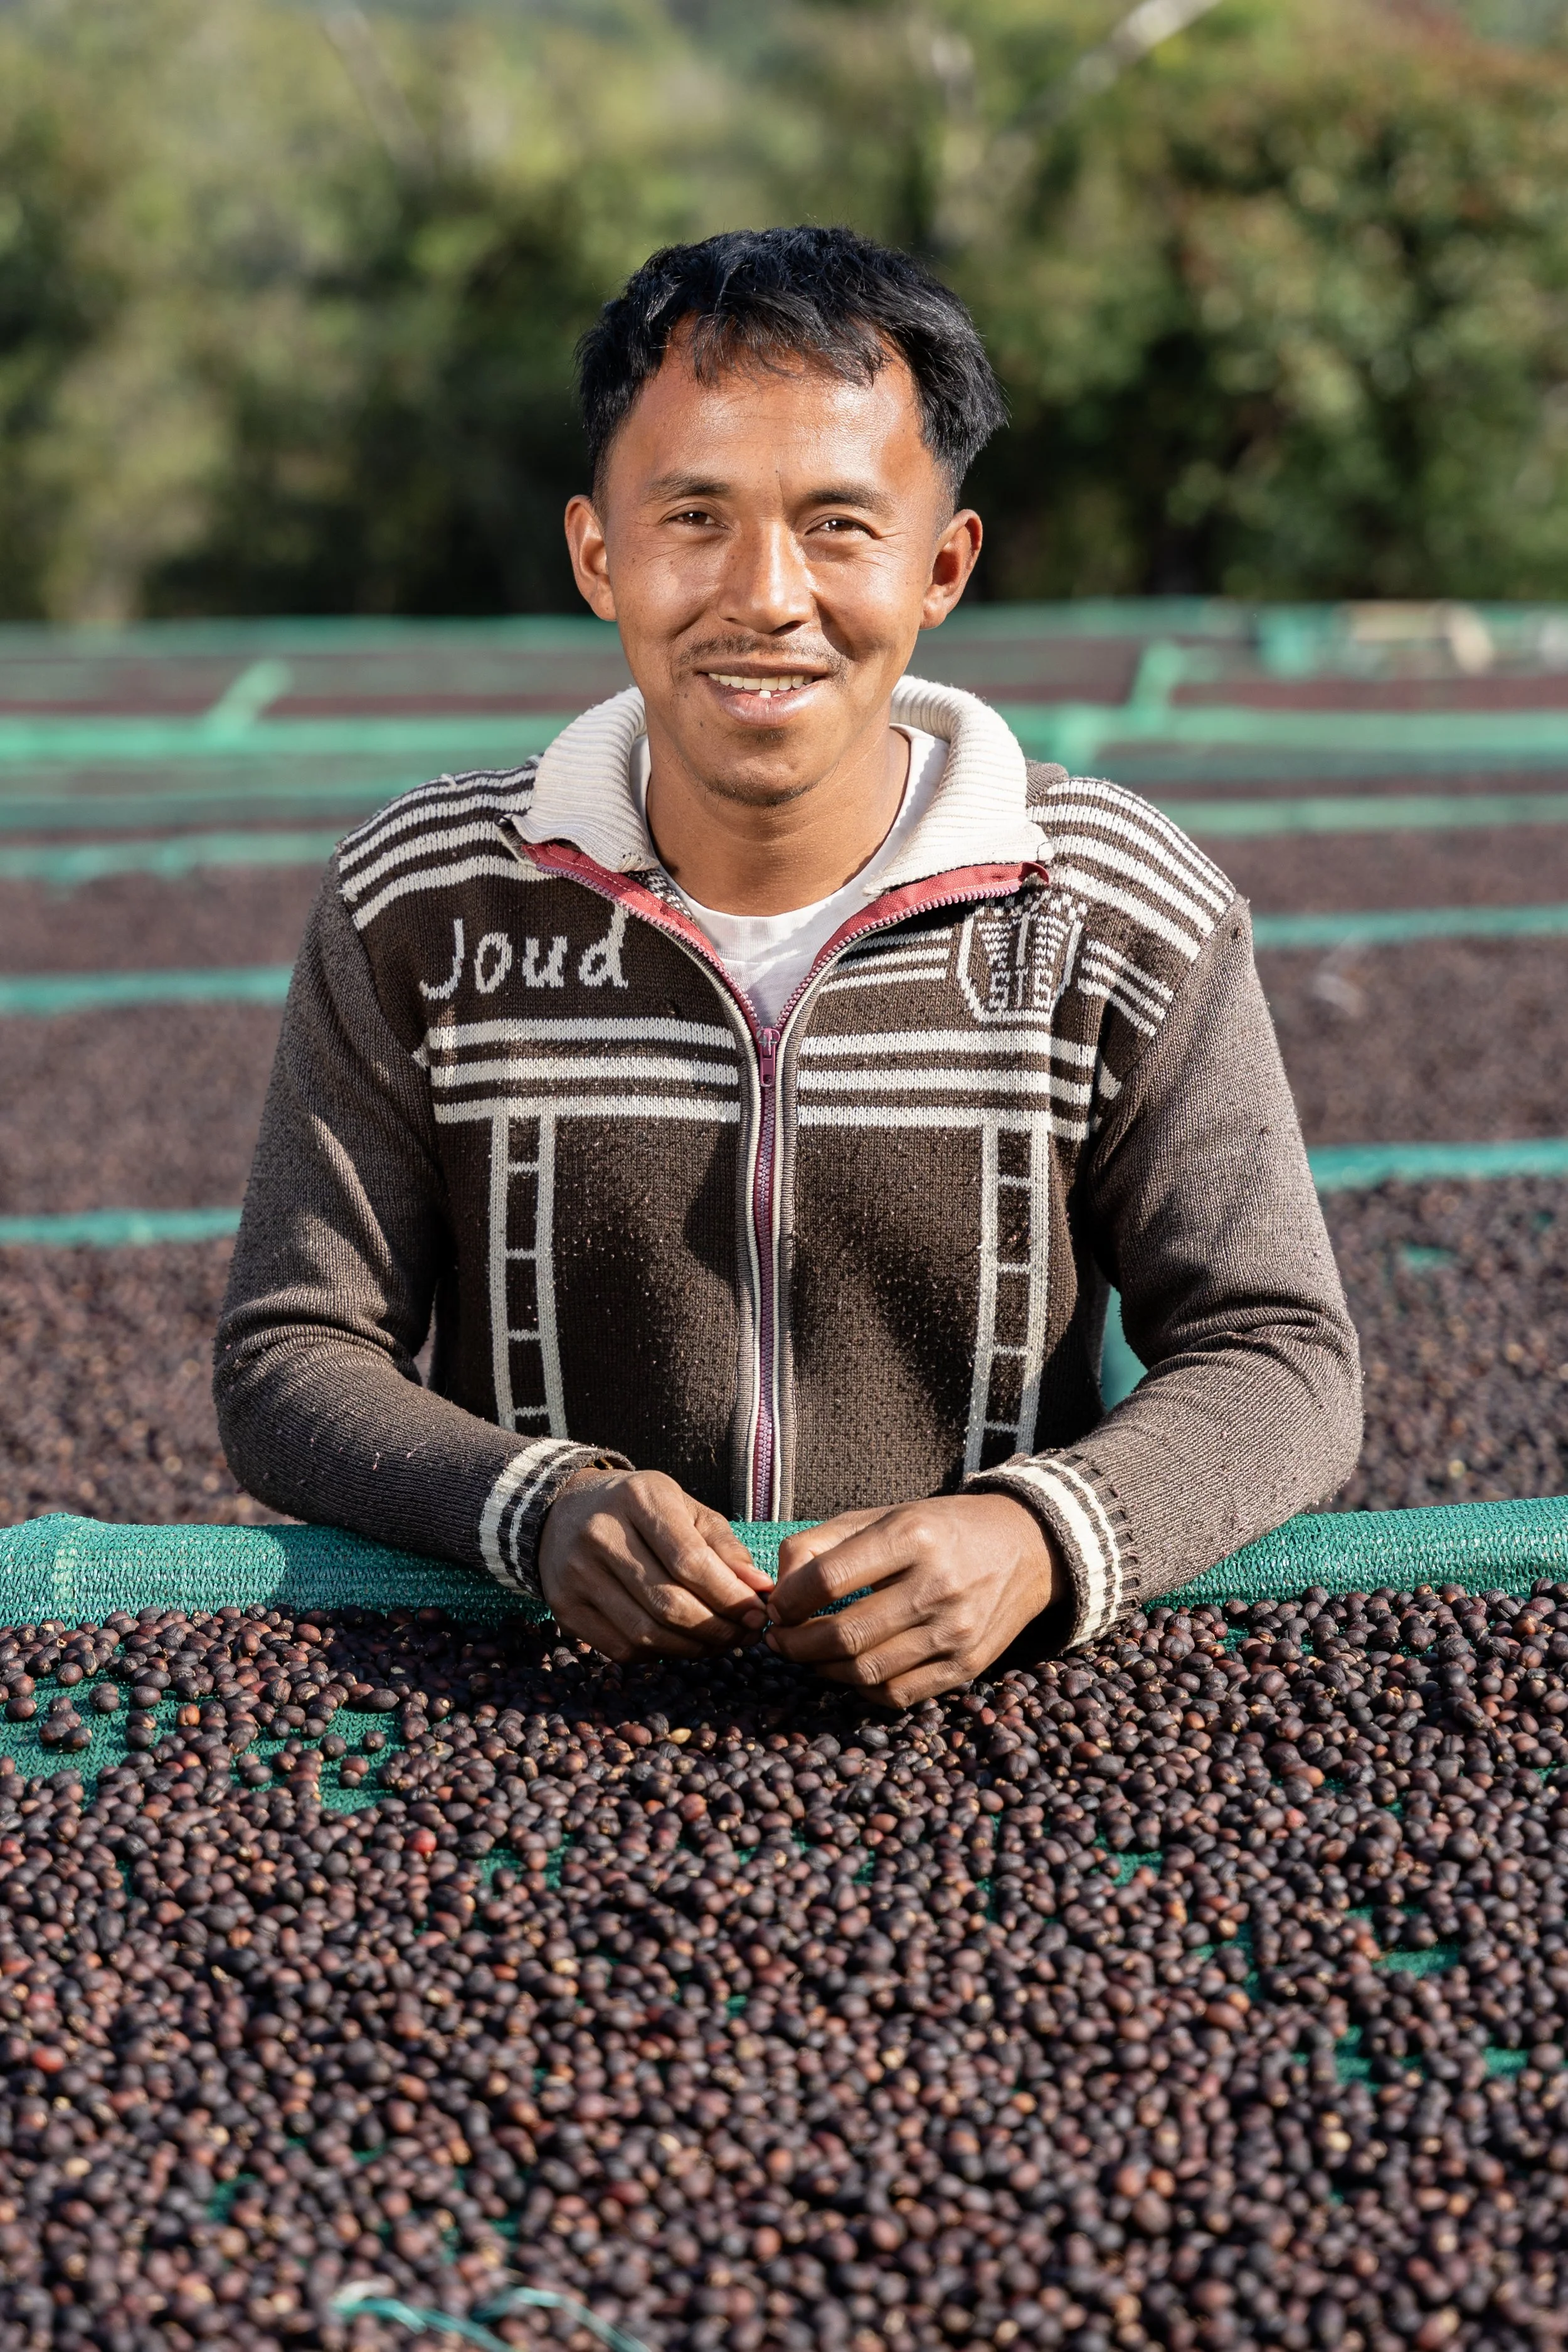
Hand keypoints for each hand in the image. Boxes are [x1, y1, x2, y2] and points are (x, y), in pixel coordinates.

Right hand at [539, 1467, 774, 1661]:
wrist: (563, 1510)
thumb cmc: (639, 1510)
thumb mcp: (684, 1508)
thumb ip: (724, 1546)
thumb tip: (761, 1588)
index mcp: (638, 1498)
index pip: (690, 1561)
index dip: (730, 1596)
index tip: (757, 1613)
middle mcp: (601, 1534)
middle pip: (669, 1603)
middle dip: (718, 1629)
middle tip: (745, 1636)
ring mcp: (577, 1574)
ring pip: (646, 1633)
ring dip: (693, 1648)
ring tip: (719, 1643)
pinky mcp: (564, 1607)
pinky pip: (621, 1648)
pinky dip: (659, 1655)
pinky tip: (680, 1644)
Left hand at [764, 1493, 1059, 1708]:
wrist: (1025, 1548)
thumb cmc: (937, 1530)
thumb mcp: (881, 1516)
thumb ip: (819, 1545)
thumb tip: (777, 1593)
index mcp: (911, 1536)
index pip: (827, 1579)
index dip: (788, 1601)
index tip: (777, 1607)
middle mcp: (938, 1584)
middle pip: (844, 1634)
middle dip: (796, 1644)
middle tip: (779, 1639)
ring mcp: (956, 1630)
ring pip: (867, 1671)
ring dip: (822, 1670)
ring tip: (808, 1655)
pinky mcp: (967, 1665)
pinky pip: (897, 1694)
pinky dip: (861, 1688)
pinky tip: (849, 1669)